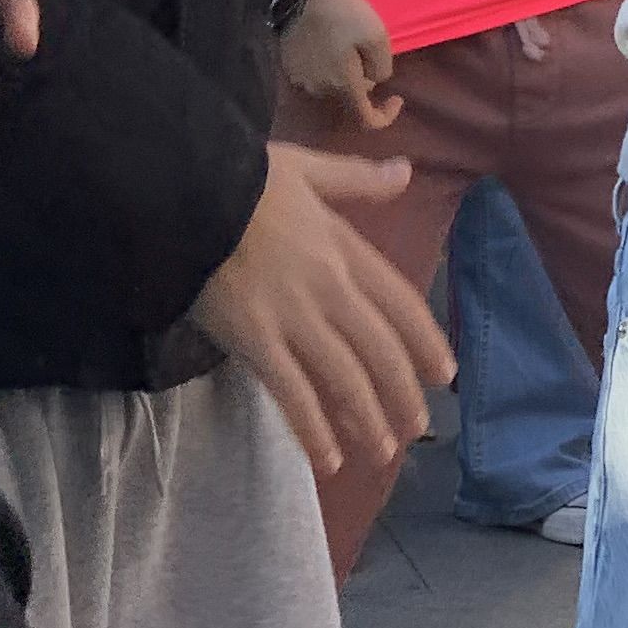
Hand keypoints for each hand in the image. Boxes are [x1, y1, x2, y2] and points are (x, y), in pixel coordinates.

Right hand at [191, 145, 455, 481]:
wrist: (183, 193)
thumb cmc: (240, 179)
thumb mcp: (307, 169)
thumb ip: (357, 179)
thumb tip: (406, 172)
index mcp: (344, 249)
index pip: (400, 303)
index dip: (425, 341)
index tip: (443, 372)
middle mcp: (330, 289)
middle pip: (380, 350)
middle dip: (402, 393)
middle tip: (416, 428)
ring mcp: (293, 318)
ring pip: (344, 378)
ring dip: (367, 419)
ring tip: (381, 453)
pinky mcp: (254, 340)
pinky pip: (292, 393)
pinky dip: (313, 430)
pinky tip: (328, 459)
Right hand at [277, 0, 401, 130]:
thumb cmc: (342, 14)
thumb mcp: (377, 36)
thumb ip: (382, 67)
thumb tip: (375, 82)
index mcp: (343, 86)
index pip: (366, 121)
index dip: (385, 116)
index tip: (397, 98)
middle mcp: (319, 91)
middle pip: (350, 99)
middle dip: (365, 84)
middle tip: (371, 56)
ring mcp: (301, 80)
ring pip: (333, 87)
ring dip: (345, 75)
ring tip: (351, 47)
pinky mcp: (290, 66)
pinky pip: (317, 76)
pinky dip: (328, 67)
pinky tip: (331, 44)